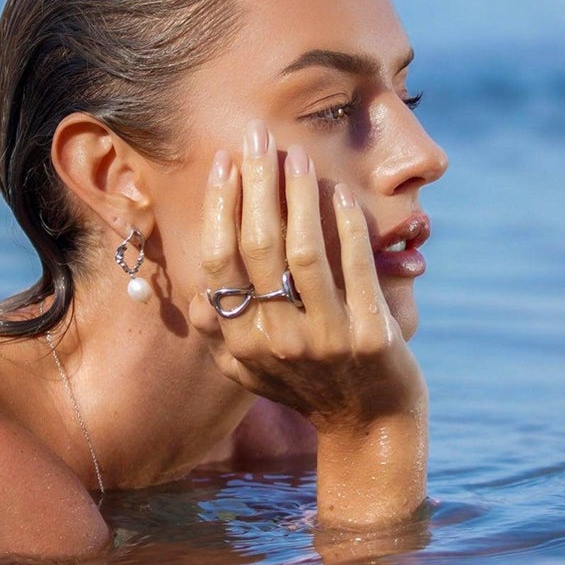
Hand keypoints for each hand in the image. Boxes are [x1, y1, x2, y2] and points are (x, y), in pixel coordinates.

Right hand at [187, 120, 426, 431]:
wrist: (370, 428)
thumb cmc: (308, 384)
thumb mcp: (250, 365)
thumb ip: (221, 327)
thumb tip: (194, 281)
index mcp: (238, 343)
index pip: (218, 263)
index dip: (218, 208)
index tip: (224, 163)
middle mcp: (274, 342)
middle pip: (257, 246)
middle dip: (255, 182)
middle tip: (258, 136)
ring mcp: (324, 341)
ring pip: (304, 251)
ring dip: (298, 194)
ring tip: (297, 154)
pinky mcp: (369, 339)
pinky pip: (354, 268)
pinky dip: (347, 226)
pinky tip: (340, 193)